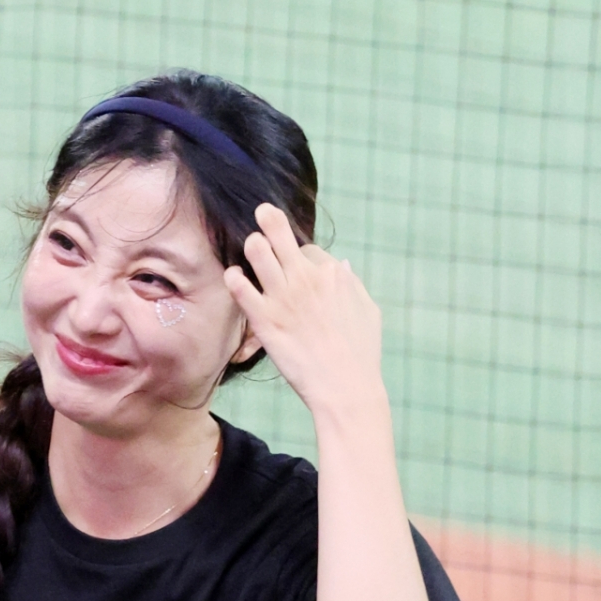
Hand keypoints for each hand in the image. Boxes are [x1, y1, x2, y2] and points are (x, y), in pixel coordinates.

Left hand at [223, 204, 383, 416]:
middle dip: (269, 220)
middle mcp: (306, 279)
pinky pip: (241, 289)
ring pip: (258, 253)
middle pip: (280, 235)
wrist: (345, 387)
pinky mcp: (265, 321)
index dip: (300, 256)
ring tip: (249, 247)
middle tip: (261, 213)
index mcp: (332, 274)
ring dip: (252, 245)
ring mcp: (283, 298)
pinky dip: (234, 279)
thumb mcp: (367, 311)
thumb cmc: (361, 354)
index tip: (297, 267)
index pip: (308, 249)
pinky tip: (233, 276)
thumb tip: (342, 265)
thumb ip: (352, 284)